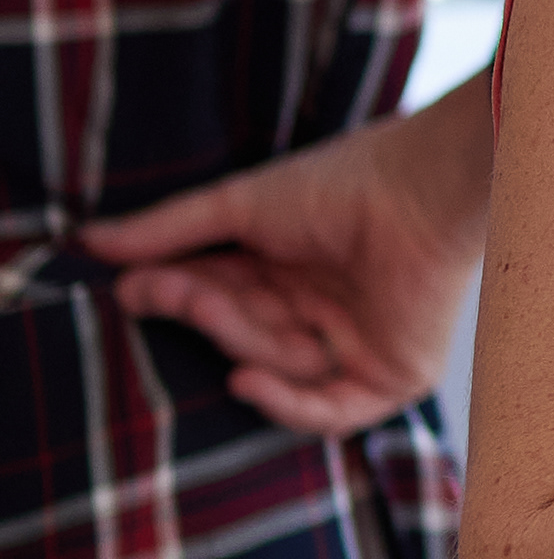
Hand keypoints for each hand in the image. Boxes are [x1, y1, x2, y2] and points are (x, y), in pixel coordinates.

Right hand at [83, 80, 491, 436]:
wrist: (424, 186)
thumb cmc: (343, 181)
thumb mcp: (243, 202)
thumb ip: (173, 227)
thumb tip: (91, 240)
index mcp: (297, 268)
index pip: (224, 297)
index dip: (177, 294)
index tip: (129, 285)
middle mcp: (324, 307)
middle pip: (244, 332)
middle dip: (204, 311)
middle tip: (165, 288)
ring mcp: (357, 343)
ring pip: (276, 364)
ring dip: (244, 337)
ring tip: (228, 302)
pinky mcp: (392, 375)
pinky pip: (329, 411)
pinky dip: (287, 404)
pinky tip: (248, 379)